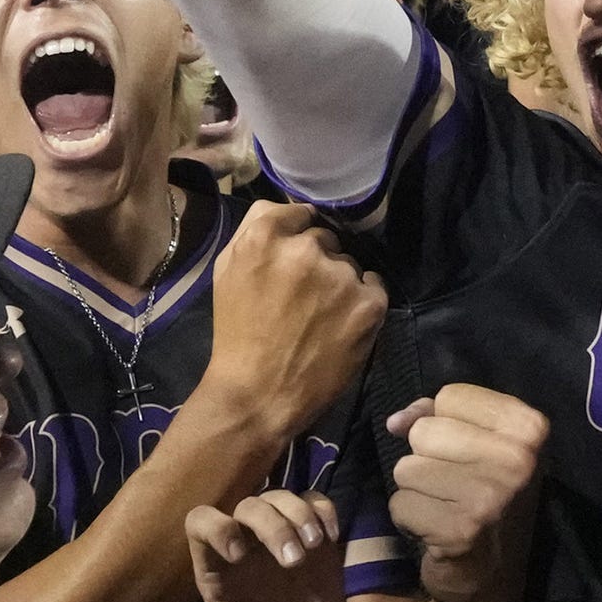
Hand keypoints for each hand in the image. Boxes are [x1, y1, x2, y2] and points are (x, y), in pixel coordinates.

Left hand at [186, 489, 347, 601]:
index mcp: (218, 570)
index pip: (201, 523)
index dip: (216, 527)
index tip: (241, 555)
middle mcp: (246, 545)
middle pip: (249, 505)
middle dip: (272, 524)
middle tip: (295, 561)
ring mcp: (280, 538)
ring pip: (281, 497)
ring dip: (299, 514)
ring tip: (316, 546)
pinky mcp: (313, 539)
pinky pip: (314, 503)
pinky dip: (324, 510)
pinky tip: (332, 537)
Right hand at [199, 202, 386, 437]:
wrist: (259, 394)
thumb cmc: (237, 334)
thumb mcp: (227, 271)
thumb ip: (253, 230)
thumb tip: (286, 208)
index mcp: (264, 237)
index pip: (297, 212)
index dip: (296, 236)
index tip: (292, 260)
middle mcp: (306, 249)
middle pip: (324, 239)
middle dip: (316, 261)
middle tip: (303, 297)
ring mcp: (341, 276)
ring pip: (349, 264)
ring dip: (339, 282)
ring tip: (321, 317)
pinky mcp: (369, 303)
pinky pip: (374, 285)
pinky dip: (363, 301)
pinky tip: (342, 324)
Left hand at [385, 384, 546, 601]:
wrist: (494, 581)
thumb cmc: (486, 501)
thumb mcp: (479, 446)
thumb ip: (436, 416)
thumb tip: (396, 421)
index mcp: (530, 429)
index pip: (451, 396)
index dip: (444, 422)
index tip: (466, 453)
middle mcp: (518, 460)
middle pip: (425, 431)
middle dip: (427, 459)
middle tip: (455, 487)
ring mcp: (490, 498)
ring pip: (407, 468)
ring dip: (417, 491)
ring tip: (446, 509)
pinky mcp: (459, 531)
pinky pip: (400, 504)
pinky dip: (410, 519)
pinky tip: (437, 532)